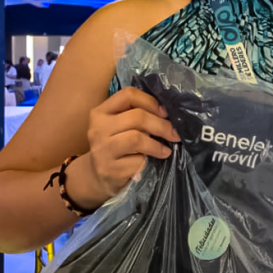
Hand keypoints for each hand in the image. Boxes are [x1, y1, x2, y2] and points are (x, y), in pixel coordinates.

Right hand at [68, 87, 179, 207]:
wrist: (97, 177)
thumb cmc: (114, 147)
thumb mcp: (119, 127)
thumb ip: (135, 115)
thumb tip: (167, 114)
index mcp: (101, 112)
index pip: (128, 95)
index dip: (150, 101)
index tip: (164, 112)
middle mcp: (98, 128)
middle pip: (137, 117)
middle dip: (161, 125)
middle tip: (174, 134)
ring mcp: (102, 150)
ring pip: (137, 138)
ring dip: (157, 145)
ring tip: (166, 150)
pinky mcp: (109, 169)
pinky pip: (137, 161)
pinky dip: (147, 161)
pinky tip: (148, 163)